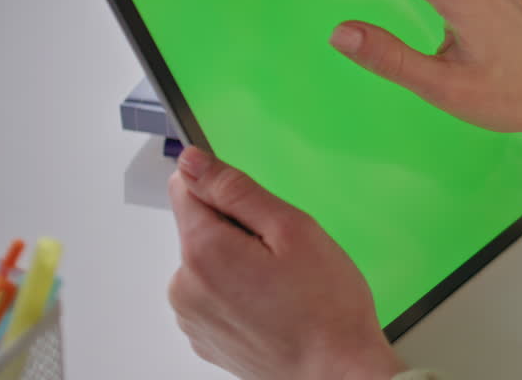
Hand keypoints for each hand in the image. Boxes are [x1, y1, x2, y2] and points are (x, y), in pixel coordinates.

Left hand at [168, 147, 405, 379]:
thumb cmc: (326, 307)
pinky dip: (238, 293)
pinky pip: (214, 294)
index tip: (256, 209)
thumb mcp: (292, 228)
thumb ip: (235, 189)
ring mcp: (192, 318)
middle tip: (283, 254)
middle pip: (200, 227)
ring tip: (281, 285)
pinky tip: (273, 306)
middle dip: (239, 229)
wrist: (337, 373)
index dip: (225, 188)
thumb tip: (192, 162)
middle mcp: (184, 287)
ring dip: (239, 263)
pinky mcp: (204, 338)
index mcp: (203, 252)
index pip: (185, 187)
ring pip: (208, 262)